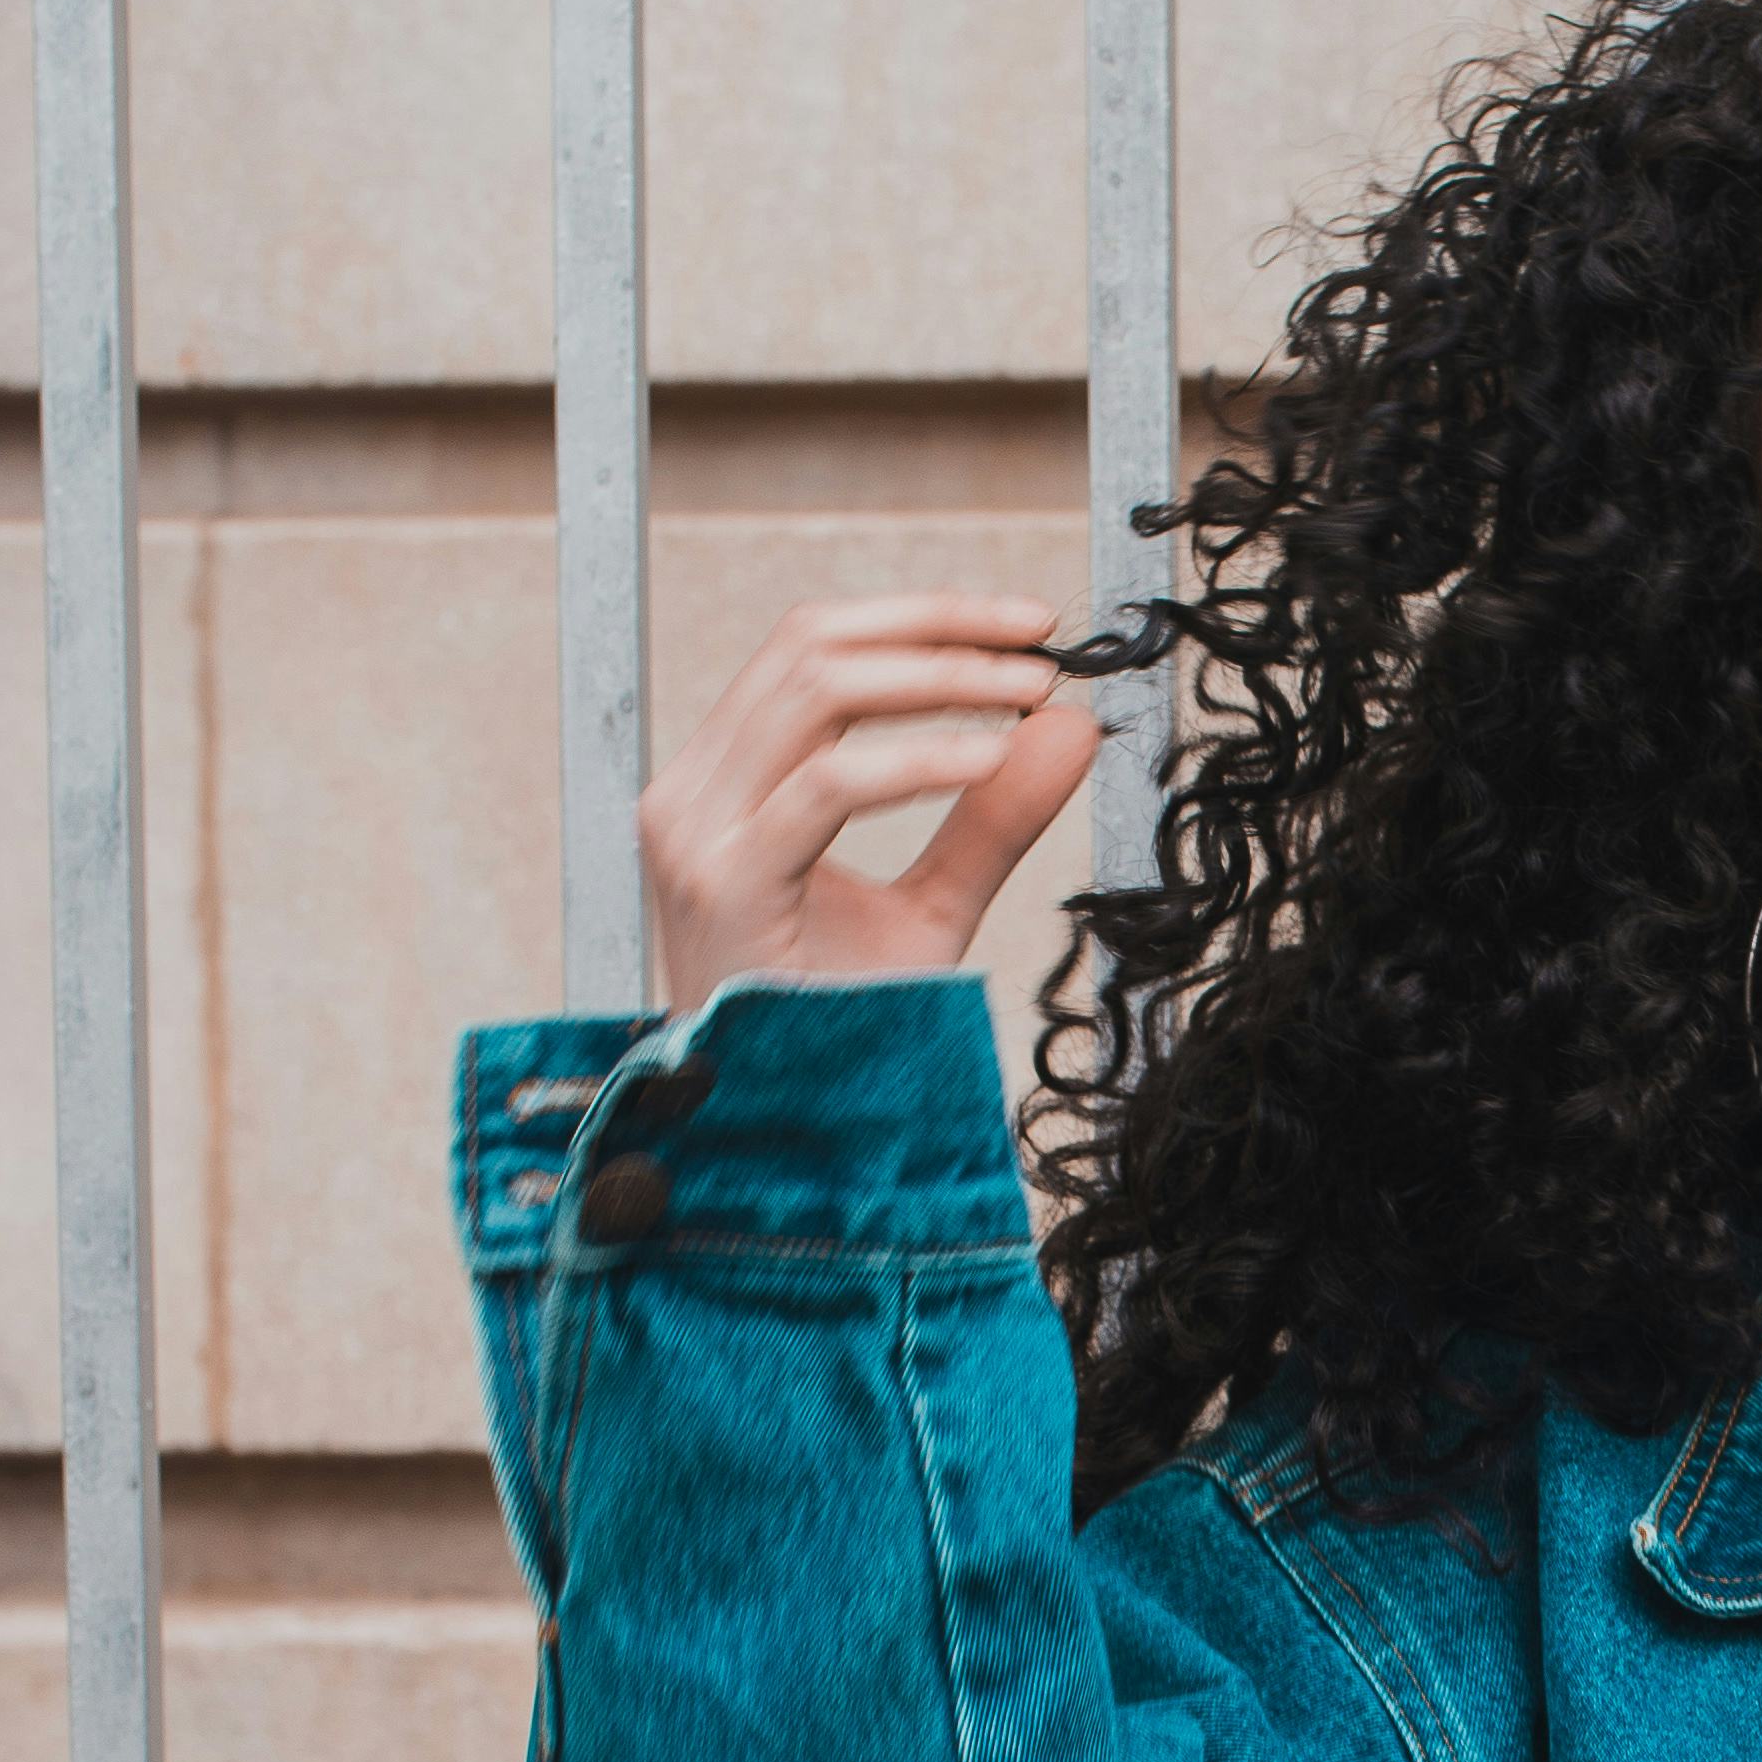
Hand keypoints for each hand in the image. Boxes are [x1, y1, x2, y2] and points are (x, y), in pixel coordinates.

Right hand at [637, 593, 1099, 1017]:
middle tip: (1041, 642)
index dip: (923, 619)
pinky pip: (828, 784)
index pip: (812, 650)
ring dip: (940, 677)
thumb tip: (1067, 725)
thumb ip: (988, 819)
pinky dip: (922, 757)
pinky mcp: (725, 883)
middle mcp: (693, 794)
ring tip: (1030, 693)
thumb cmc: (836, 1035)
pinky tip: (991, 758)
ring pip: (814, 689)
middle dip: (938, 628)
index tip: (1027, 626)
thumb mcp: (931, 910)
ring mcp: (697, 835)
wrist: (787, 1141)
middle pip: (810, 645)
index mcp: (726, 784)